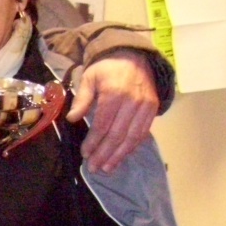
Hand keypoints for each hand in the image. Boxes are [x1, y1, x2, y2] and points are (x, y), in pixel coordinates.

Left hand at [67, 51, 157, 173]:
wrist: (135, 56)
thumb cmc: (107, 68)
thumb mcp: (89, 77)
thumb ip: (82, 99)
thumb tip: (72, 119)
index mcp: (114, 93)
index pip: (103, 124)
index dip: (94, 141)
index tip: (85, 154)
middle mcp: (132, 102)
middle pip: (118, 134)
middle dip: (105, 153)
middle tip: (94, 168)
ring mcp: (145, 107)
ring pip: (133, 137)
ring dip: (119, 156)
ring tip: (107, 168)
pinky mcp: (153, 110)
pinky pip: (143, 133)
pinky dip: (132, 147)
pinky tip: (121, 157)